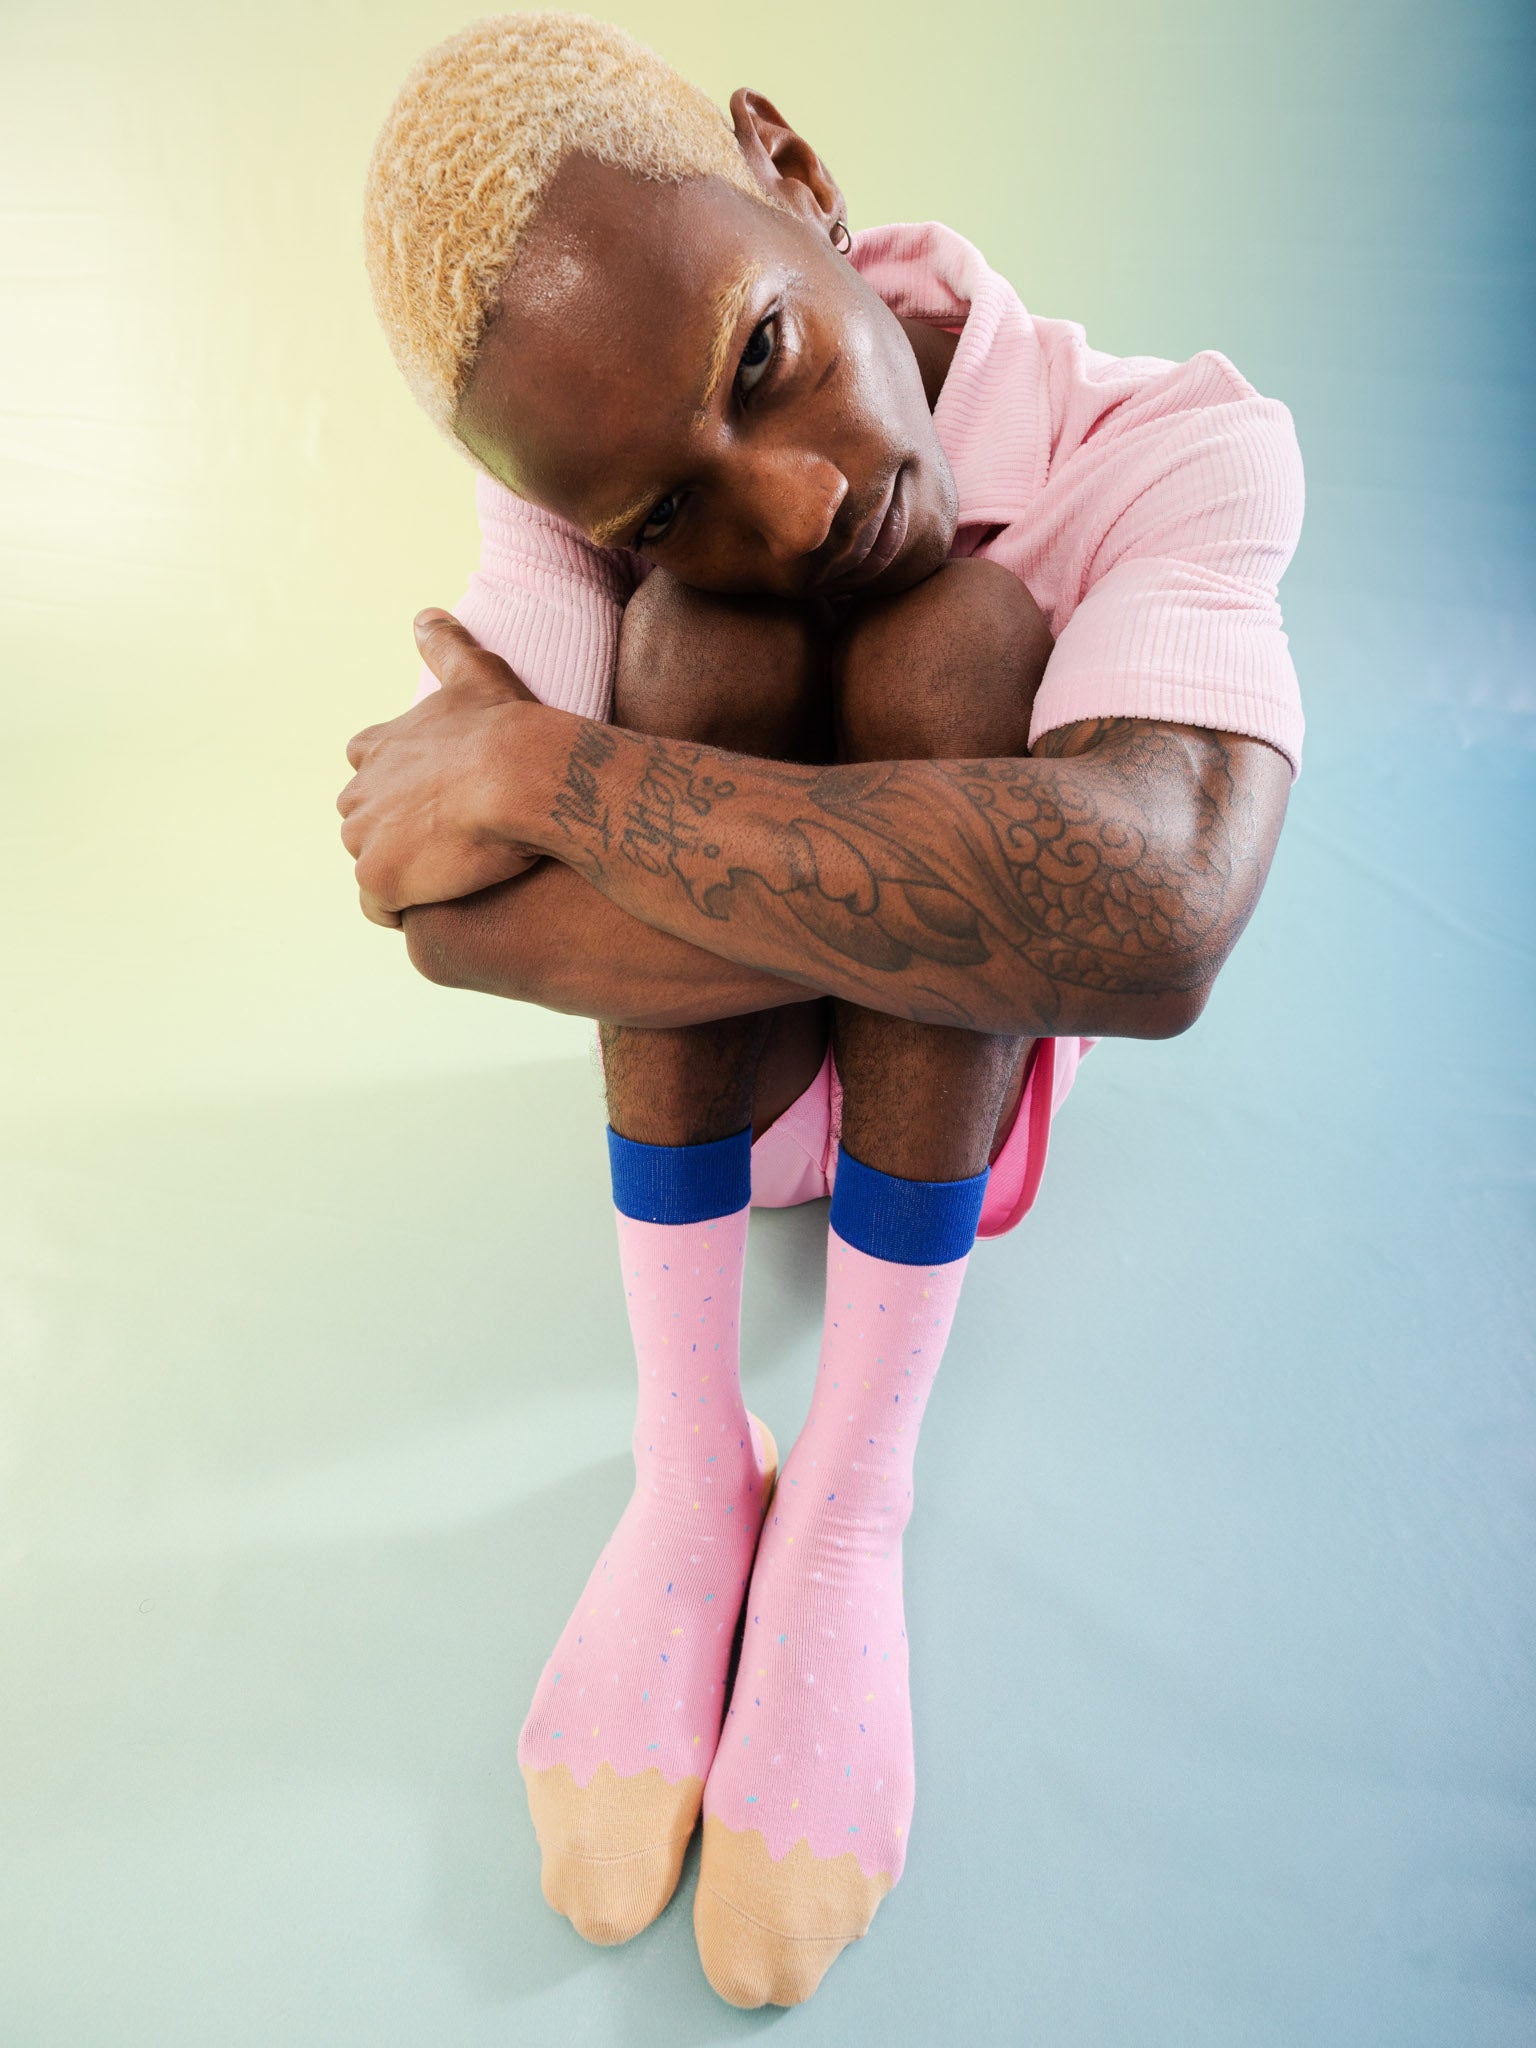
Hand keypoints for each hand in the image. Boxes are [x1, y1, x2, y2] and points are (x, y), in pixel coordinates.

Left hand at [337, 611, 545, 926]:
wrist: (518, 776)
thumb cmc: (503, 725)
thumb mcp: (474, 672)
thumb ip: (444, 646)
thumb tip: (425, 614)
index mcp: (375, 748)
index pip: (364, 767)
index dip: (397, 785)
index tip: (435, 795)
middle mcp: (357, 793)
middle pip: (363, 822)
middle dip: (396, 832)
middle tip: (450, 840)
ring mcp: (364, 840)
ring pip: (372, 865)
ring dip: (404, 871)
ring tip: (453, 873)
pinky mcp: (379, 880)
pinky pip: (380, 908)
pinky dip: (403, 908)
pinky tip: (441, 900)